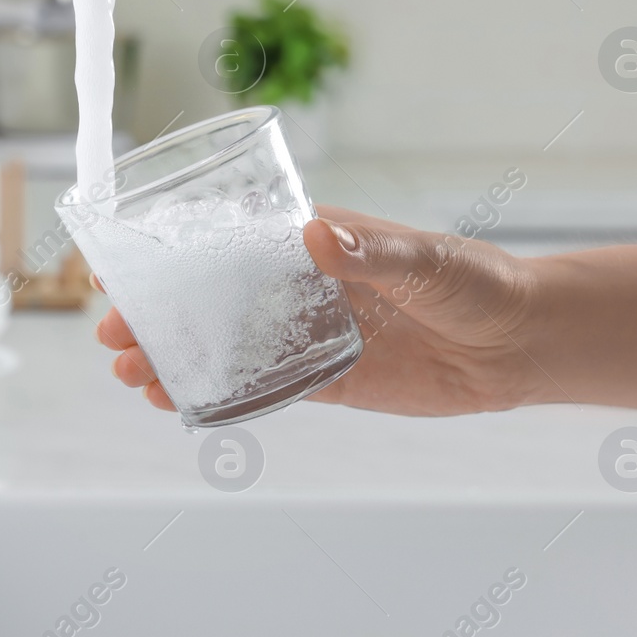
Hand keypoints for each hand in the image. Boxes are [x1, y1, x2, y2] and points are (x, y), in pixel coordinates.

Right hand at [95, 206, 544, 416]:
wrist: (520, 345)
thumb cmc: (478, 282)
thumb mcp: (427, 261)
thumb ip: (374, 252)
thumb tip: (317, 235)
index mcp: (315, 242)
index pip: (229, 241)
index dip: (173, 252)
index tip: (125, 263)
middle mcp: (302, 285)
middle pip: (213, 297)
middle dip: (160, 313)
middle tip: (115, 332)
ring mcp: (310, 334)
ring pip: (227, 345)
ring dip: (177, 356)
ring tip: (131, 372)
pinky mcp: (327, 381)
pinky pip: (263, 388)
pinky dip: (219, 395)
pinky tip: (178, 401)